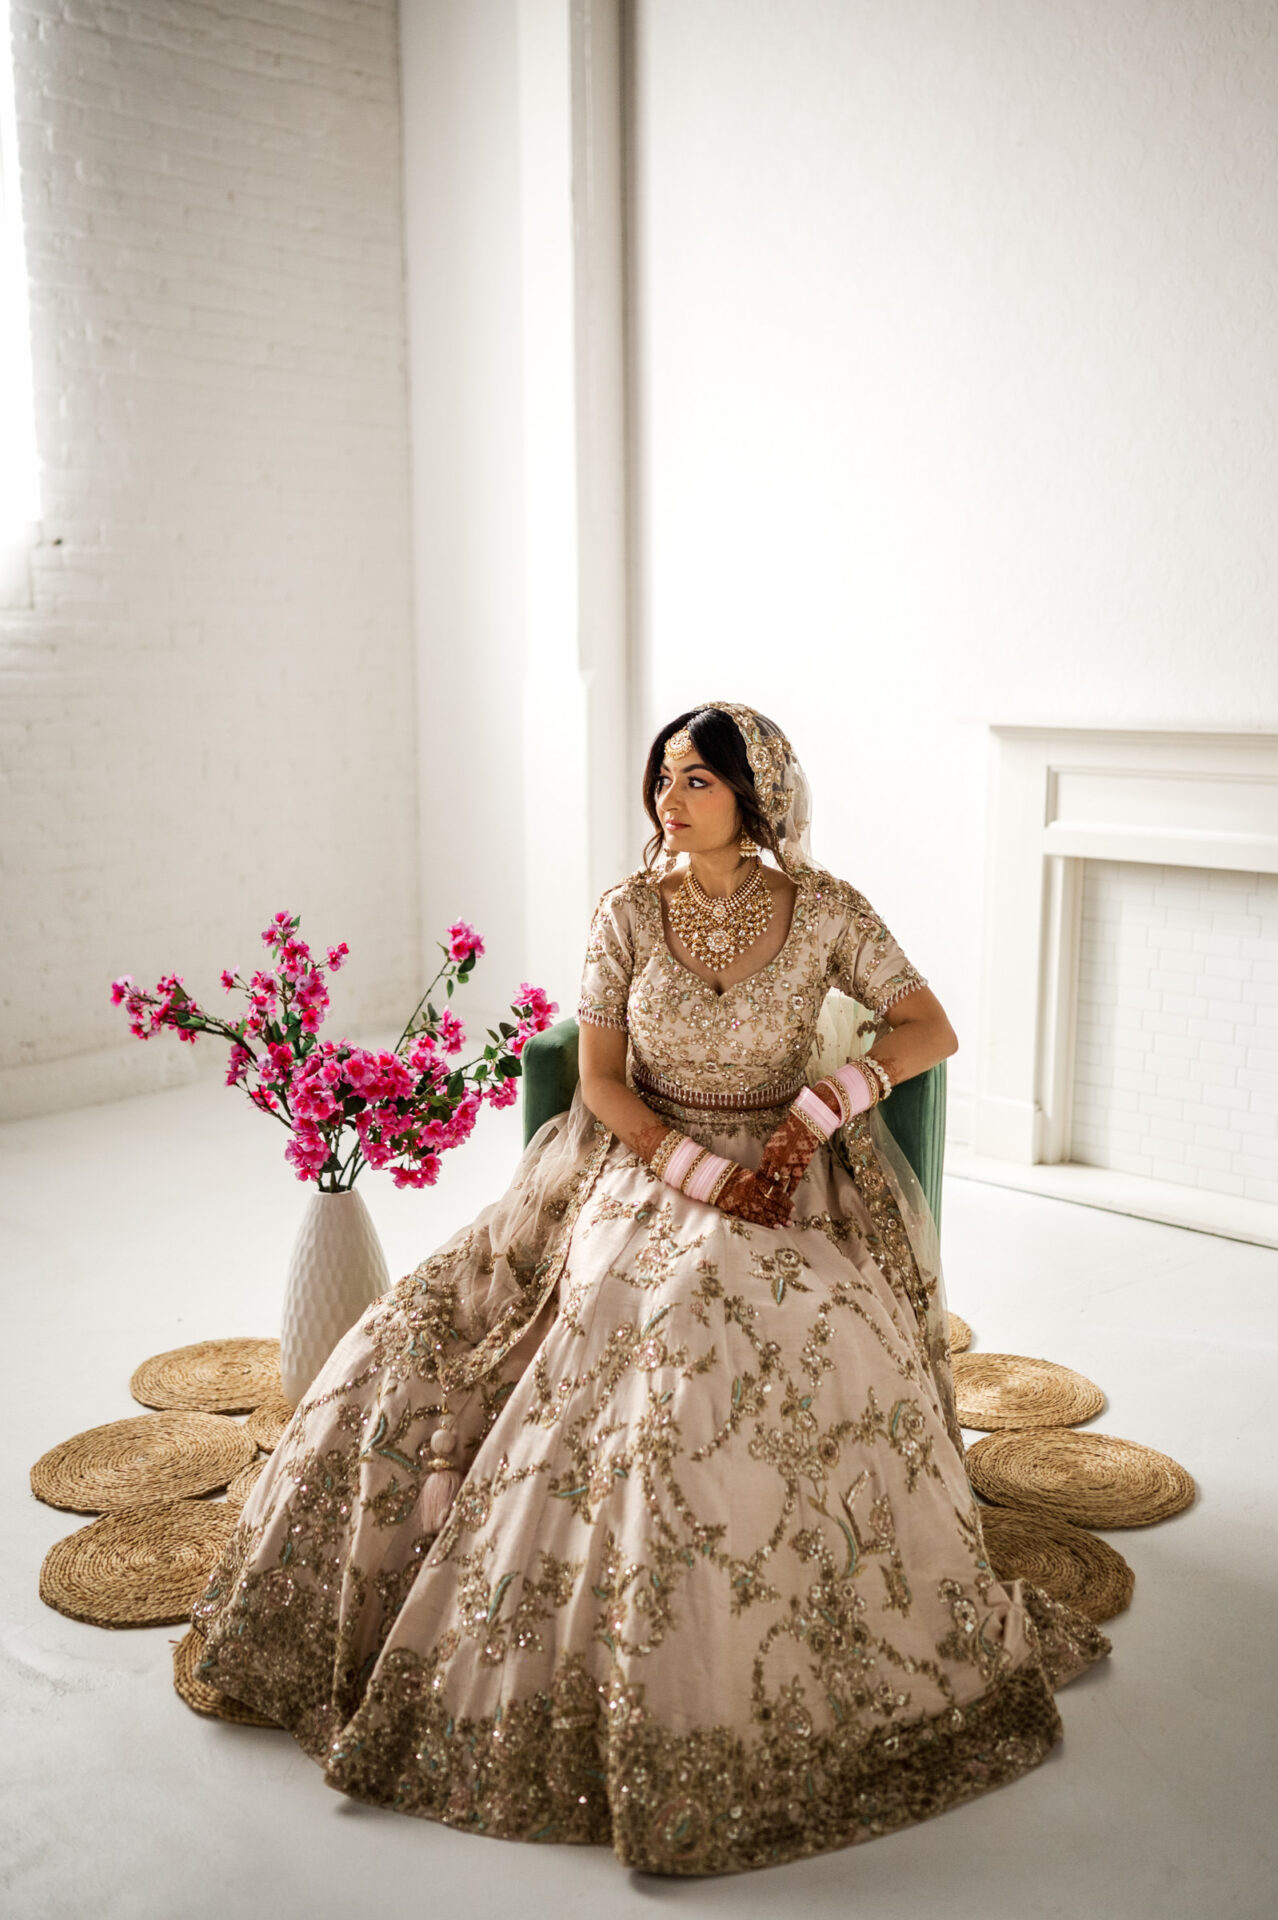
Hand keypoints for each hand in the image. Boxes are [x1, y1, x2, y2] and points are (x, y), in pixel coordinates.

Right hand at [713, 1161, 792, 1228]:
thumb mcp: (751, 1175)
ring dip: (777, 1220)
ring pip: (764, 1213)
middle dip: (783, 1213)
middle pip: (771, 1205)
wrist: (714, 1180)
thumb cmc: (734, 1175)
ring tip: (787, 1225)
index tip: (793, 1208)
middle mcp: (751, 1193)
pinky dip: (766, 1222)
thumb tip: (780, 1192)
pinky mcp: (738, 1210)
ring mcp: (744, 1202)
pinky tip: (775, 1226)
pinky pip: (754, 1218)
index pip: (774, 1194)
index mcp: (755, 1182)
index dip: (785, 1202)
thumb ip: (764, 1183)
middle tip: (792, 1220)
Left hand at [757, 1083, 842, 1197]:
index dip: (758, 1185)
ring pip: (781, 1185)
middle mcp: (777, 1161)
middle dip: (766, 1193)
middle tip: (764, 1203)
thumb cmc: (788, 1131)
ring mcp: (789, 1165)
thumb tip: (765, 1168)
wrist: (805, 1124)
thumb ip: (769, 1156)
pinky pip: (794, 1182)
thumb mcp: (773, 1142)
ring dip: (778, 1195)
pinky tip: (789, 1197)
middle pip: (768, 1182)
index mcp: (768, 1154)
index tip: (756, 1193)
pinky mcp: (800, 1166)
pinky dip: (791, 1190)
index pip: (760, 1174)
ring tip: (776, 1203)